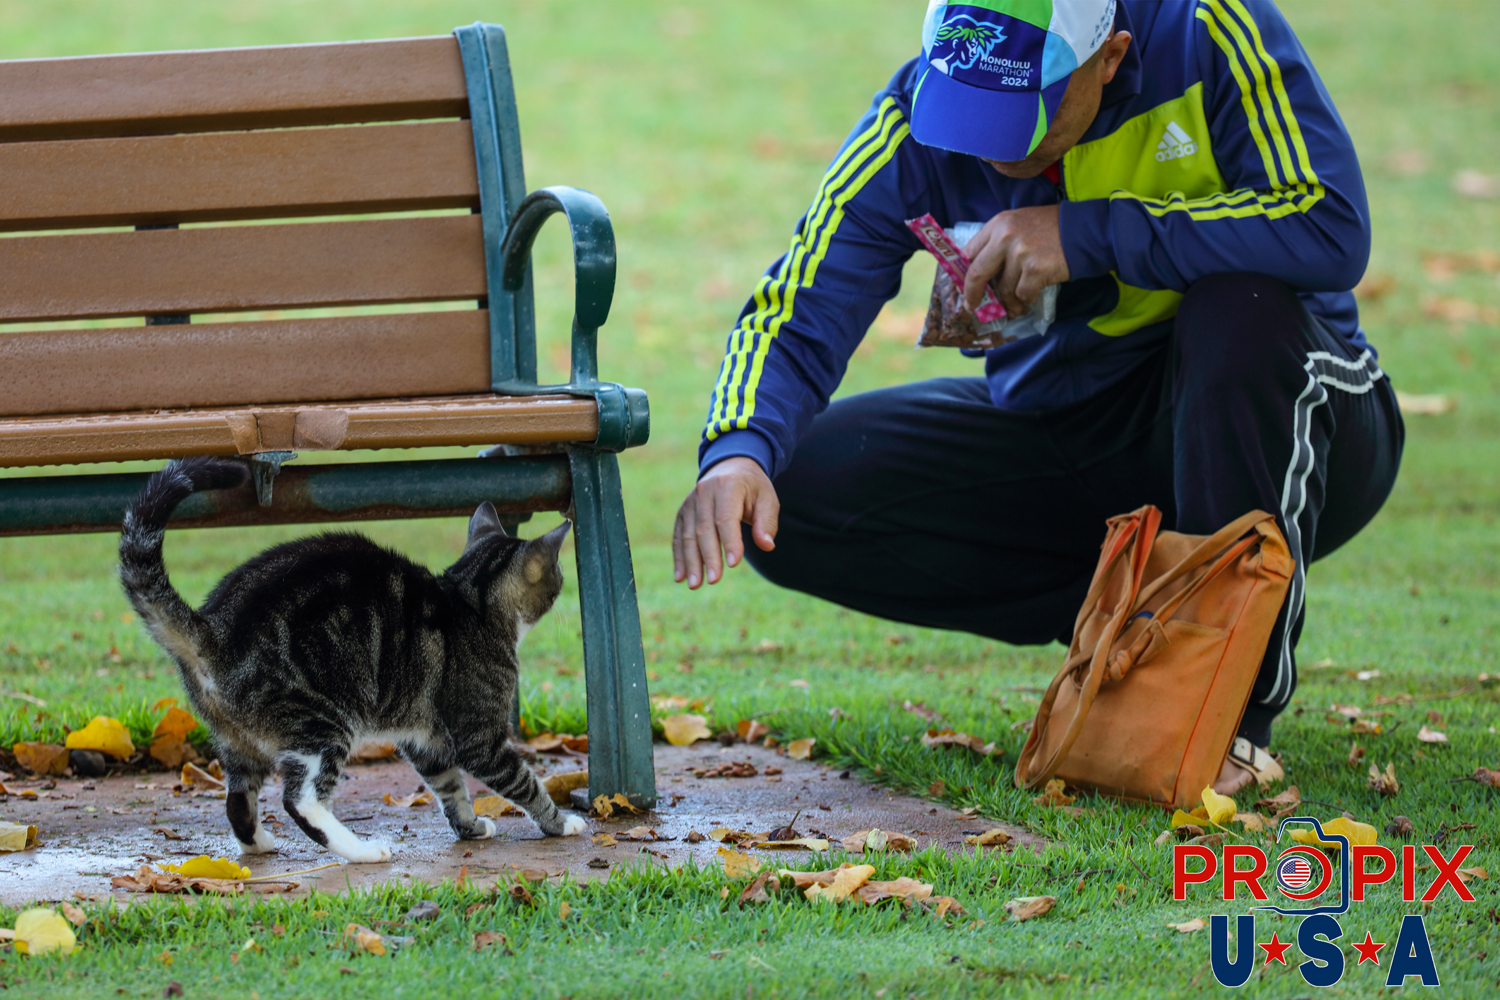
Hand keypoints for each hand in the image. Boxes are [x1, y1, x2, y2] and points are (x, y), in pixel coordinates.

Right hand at [672, 456, 778, 588]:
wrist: (730, 468)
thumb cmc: (753, 489)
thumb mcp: (768, 499)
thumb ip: (767, 523)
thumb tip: (767, 545)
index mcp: (728, 486)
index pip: (726, 517)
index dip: (729, 541)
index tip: (733, 564)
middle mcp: (704, 492)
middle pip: (704, 529)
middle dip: (708, 556)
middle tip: (714, 580)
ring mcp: (690, 502)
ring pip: (688, 535)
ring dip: (691, 561)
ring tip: (695, 585)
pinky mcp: (682, 512)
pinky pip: (678, 536)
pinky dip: (679, 557)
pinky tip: (680, 577)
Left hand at [962, 204, 1068, 317]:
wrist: (1083, 230)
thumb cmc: (1051, 229)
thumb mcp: (1019, 225)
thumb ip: (999, 243)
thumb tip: (981, 275)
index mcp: (998, 224)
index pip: (969, 253)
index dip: (964, 274)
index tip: (964, 288)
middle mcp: (1005, 237)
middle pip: (977, 273)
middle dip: (972, 294)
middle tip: (973, 307)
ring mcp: (1020, 253)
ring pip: (1004, 289)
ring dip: (1009, 302)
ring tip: (1016, 307)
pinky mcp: (1035, 269)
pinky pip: (1023, 294)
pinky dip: (1026, 299)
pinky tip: (1031, 297)